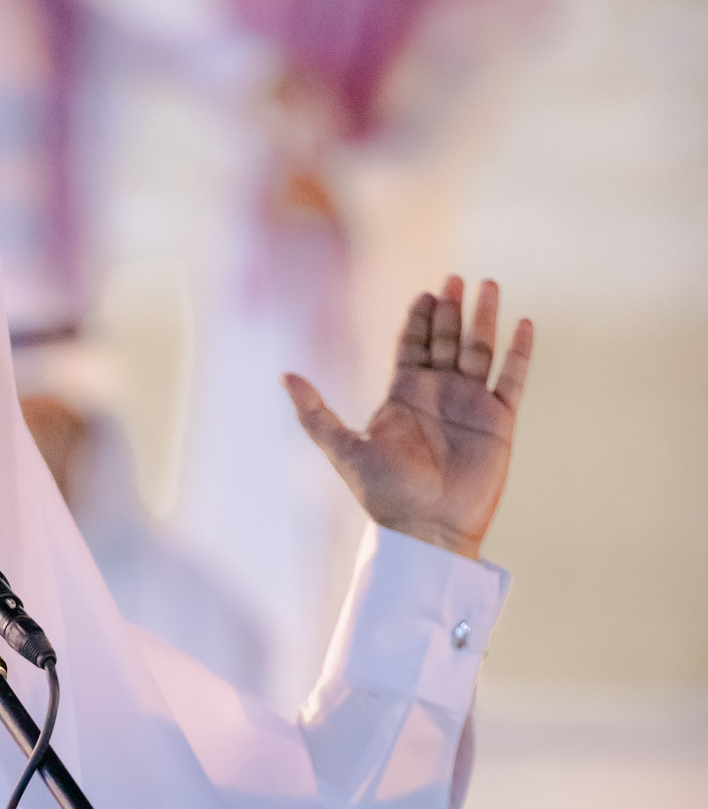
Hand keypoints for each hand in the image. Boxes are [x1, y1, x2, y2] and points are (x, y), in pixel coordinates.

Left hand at [283, 276, 533, 558]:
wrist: (425, 529)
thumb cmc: (383, 493)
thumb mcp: (341, 448)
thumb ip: (314, 412)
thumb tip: (284, 376)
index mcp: (403, 397)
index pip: (412, 346)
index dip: (418, 319)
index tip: (423, 294)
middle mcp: (438, 396)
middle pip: (446, 340)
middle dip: (450, 309)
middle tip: (454, 279)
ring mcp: (470, 406)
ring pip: (480, 350)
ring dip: (484, 318)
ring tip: (487, 284)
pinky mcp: (498, 422)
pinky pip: (512, 380)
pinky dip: (519, 353)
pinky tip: (525, 324)